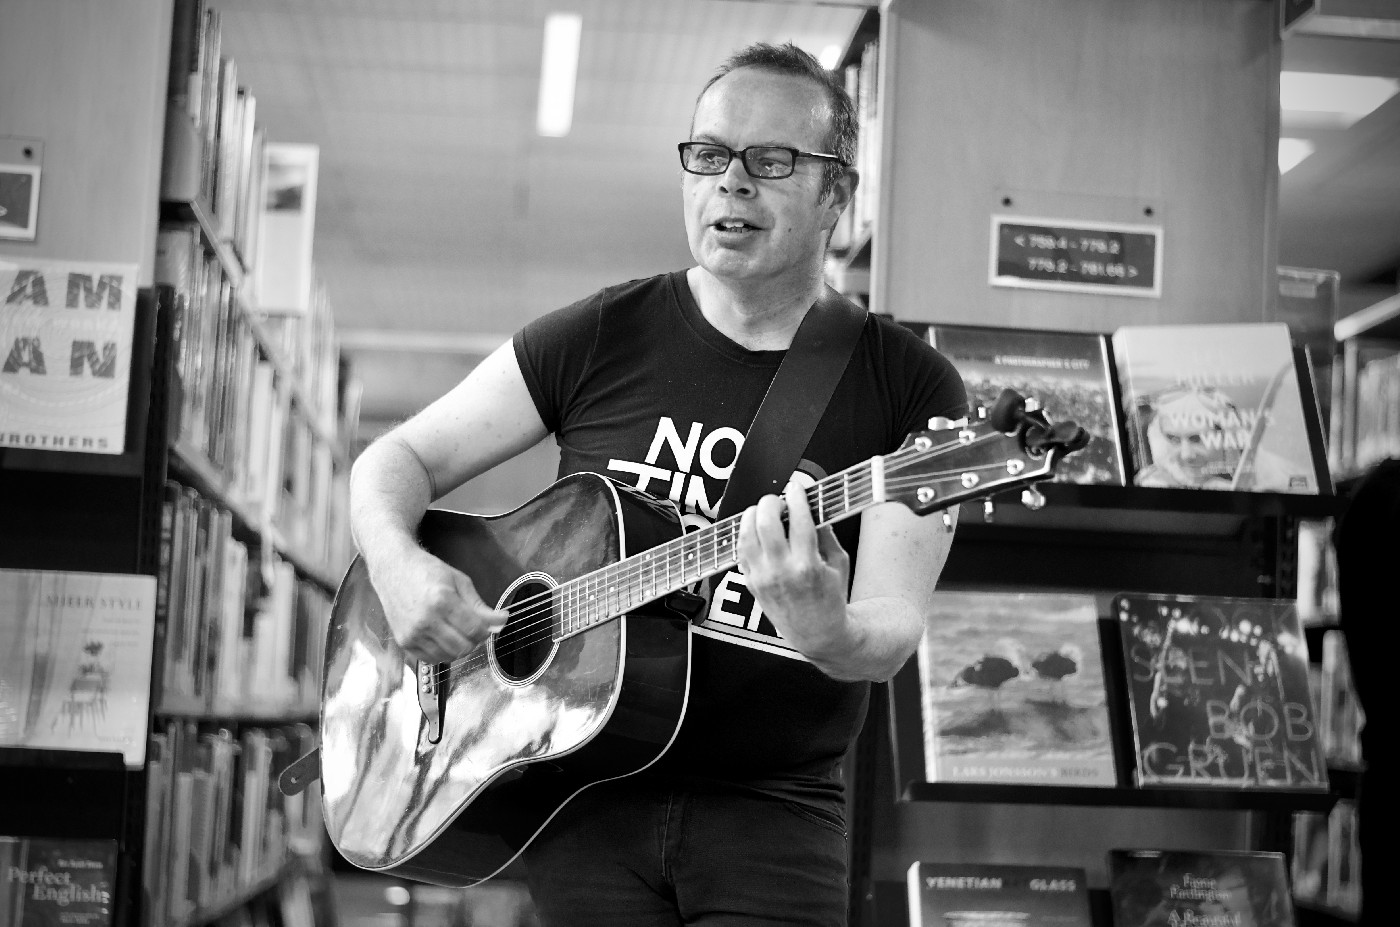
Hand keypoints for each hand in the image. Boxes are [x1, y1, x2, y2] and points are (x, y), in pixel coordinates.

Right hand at [370, 544, 509, 664]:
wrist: (393, 569)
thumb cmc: (427, 571)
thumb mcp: (459, 581)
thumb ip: (479, 605)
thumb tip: (501, 620)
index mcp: (442, 601)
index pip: (474, 629)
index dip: (487, 629)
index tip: (491, 623)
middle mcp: (426, 620)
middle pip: (463, 647)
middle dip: (475, 639)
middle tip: (475, 628)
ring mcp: (413, 634)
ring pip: (449, 656)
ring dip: (460, 647)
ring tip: (459, 631)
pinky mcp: (404, 642)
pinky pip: (432, 659)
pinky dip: (443, 652)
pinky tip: (444, 637)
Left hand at [736, 481, 852, 659]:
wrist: (817, 634)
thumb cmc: (831, 599)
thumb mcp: (839, 563)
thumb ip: (826, 534)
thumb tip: (814, 507)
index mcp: (808, 565)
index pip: (798, 518)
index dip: (797, 496)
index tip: (798, 487)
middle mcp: (781, 571)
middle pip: (766, 521)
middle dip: (772, 501)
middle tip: (779, 500)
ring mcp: (762, 578)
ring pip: (746, 533)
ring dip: (754, 514)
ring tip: (765, 512)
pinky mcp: (751, 583)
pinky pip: (741, 550)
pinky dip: (747, 534)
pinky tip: (757, 530)